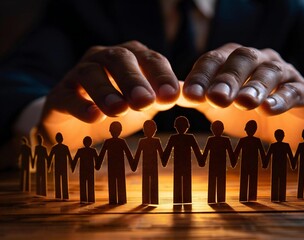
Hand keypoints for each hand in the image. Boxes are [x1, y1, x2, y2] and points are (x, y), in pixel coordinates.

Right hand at [38, 41, 178, 147]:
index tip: (172, 97)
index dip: (162, 76)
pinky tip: (93, 115)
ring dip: (107, 91)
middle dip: (134, 80)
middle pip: (120, 60)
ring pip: (91, 73)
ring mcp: (79, 74)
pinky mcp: (60, 94)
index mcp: (131, 58)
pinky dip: (81, 105)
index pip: (151, 60)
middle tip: (145, 101)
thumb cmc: (118, 108)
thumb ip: (163, 97)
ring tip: (119, 110)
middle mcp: (105, 59)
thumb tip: (189, 95)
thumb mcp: (144, 103)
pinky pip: (68, 95)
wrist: (79, 123)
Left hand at [181, 43, 303, 147]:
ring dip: (255, 86)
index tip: (190, 96)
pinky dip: (282, 99)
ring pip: (270, 72)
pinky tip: (269, 109)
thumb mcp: (217, 105)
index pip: (214, 60)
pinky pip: (295, 91)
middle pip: (242, 59)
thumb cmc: (246, 114)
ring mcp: (284, 75)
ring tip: (244, 102)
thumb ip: (196, 96)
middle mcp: (259, 61)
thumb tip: (166, 94)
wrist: (285, 125)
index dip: (201, 76)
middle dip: (228, 78)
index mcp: (234, 61)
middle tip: (217, 98)